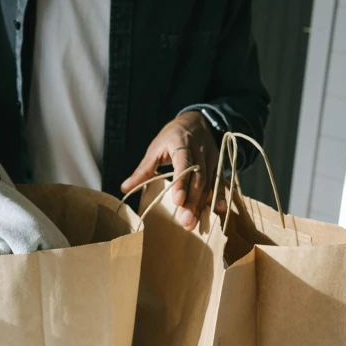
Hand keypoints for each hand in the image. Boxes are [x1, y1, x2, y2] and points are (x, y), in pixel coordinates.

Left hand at [121, 111, 225, 230]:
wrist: (196, 121)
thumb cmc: (172, 137)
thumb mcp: (155, 148)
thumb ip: (143, 169)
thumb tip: (124, 187)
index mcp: (181, 143)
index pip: (183, 163)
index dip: (181, 182)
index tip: (177, 201)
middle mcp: (199, 151)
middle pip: (198, 178)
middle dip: (192, 201)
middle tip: (185, 221)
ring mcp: (211, 158)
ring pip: (208, 183)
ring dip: (201, 205)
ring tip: (192, 223)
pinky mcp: (218, 165)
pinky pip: (220, 182)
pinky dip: (220, 196)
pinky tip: (219, 211)